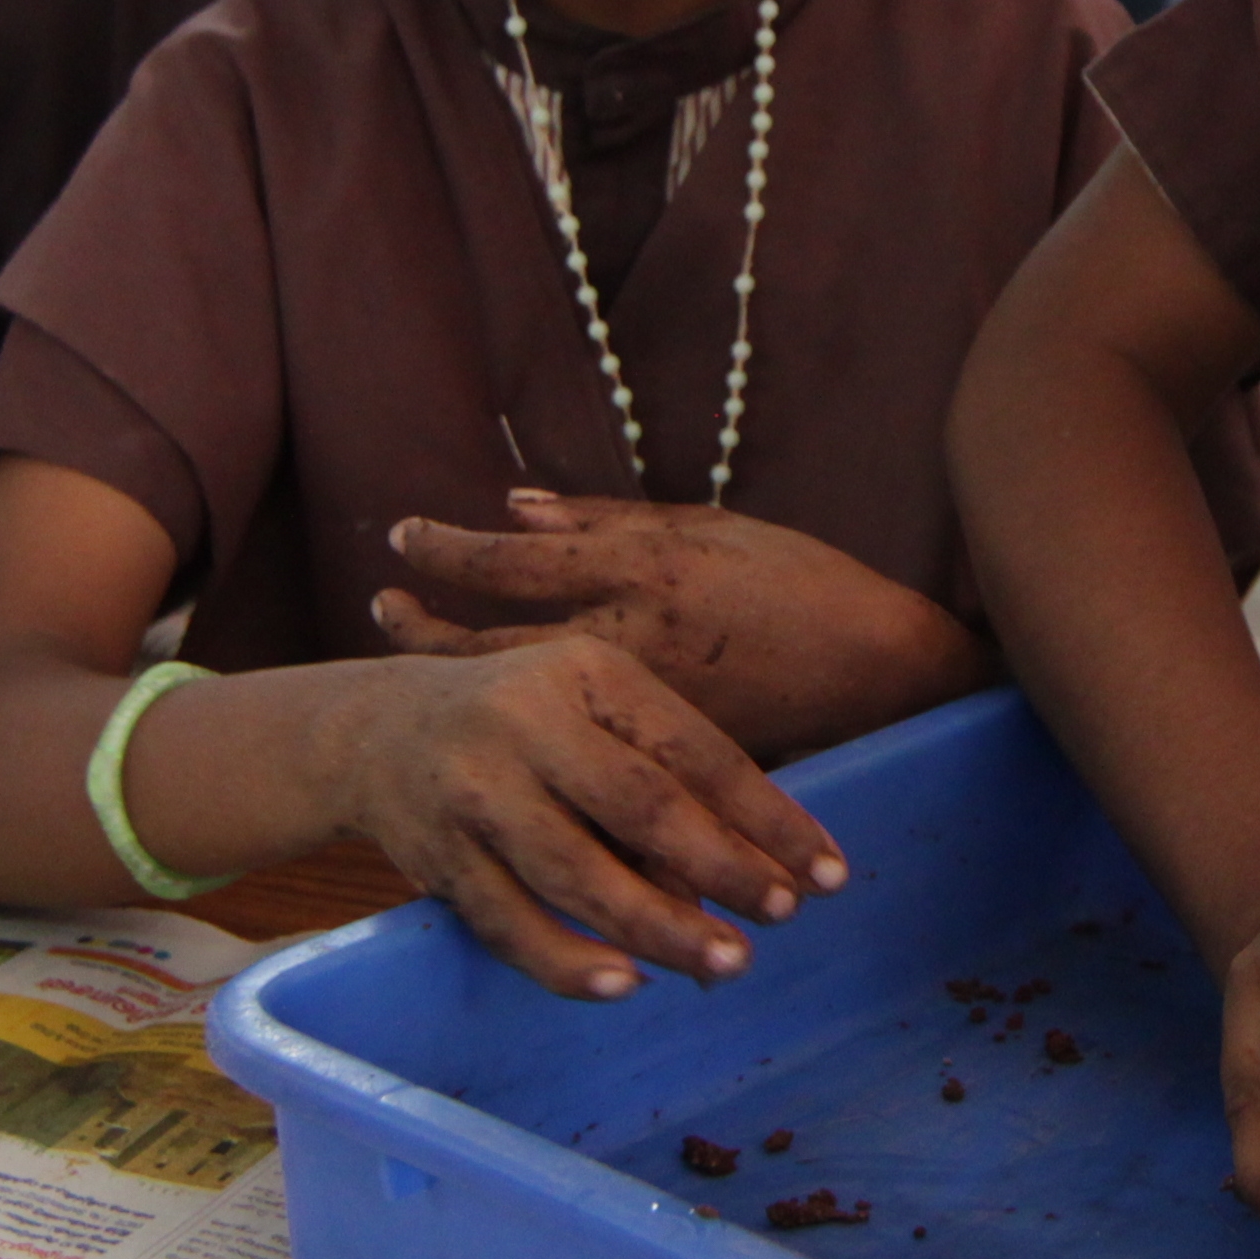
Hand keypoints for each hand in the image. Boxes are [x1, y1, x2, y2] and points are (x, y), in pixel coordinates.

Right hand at [320, 634, 851, 998]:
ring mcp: (475, 793)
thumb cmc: (523, 719)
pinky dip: (568, 960)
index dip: (768, 816)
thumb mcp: (593, 704)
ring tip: (726, 965)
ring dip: (659, 928)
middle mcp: (526, 723)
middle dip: (723, 868)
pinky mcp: (438, 859)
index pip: (696, 750)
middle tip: (783, 916)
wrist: (376, 730)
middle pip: (640, 807)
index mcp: (588, 670)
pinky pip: (510, 923)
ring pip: (578, 874)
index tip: (826, 871)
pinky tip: (624, 983)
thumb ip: (665, 770)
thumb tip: (753, 870)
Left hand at [375, 492, 988, 760]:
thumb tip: (513, 505)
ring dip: (454, 673)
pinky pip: (566, 744)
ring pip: (514, 699)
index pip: (510, 560)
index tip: (401, 538)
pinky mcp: (648, 752)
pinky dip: (520, 730)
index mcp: (638, 572)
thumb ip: (605, 520)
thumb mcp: (704, 526)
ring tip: (414, 654)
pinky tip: (485, 722)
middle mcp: (623, 640)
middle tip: (382, 606)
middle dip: (423, 626)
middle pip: (487, 643)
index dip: (447, 549)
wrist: (877, 670)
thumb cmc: (799, 580)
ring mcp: (625, 705)